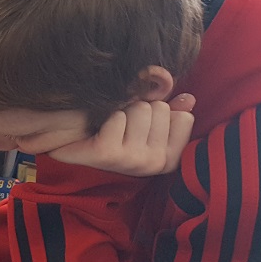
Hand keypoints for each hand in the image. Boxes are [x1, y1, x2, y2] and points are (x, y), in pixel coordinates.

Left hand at [48, 94, 194, 176]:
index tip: (143, 127)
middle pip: (160, 109)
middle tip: (122, 127)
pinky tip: (98, 130)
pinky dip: (106, 117)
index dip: (161, 113)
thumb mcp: (147, 125)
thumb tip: (188, 98)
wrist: (72, 148)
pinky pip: (118, 117)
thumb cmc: (114, 135)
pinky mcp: (109, 154)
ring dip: (123, 111)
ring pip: (140, 109)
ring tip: (109, 127)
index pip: (184, 118)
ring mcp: (133, 160)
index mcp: (169, 159)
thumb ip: (172, 112)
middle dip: (140, 110)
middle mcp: (154, 163)